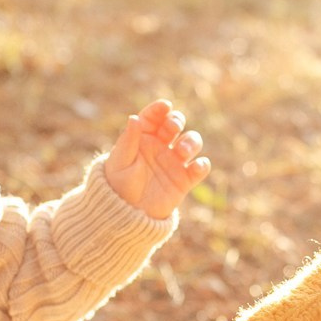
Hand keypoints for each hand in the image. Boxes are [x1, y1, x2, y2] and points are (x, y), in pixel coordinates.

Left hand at [101, 99, 209, 217]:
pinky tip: (197, 166)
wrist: (126, 214)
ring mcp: (174, 161)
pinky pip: (200, 168)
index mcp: (143, 137)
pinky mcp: (184, 179)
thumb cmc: (118, 185)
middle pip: (176, 124)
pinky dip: (202, 165)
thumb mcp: (120, 161)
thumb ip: (128, 140)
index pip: (153, 117)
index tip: (165, 106)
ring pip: (191, 142)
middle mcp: (161, 146)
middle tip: (174, 126)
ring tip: (182, 151)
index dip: (160, 109)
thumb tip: (133, 117)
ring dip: (191, 141)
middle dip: (177, 120)